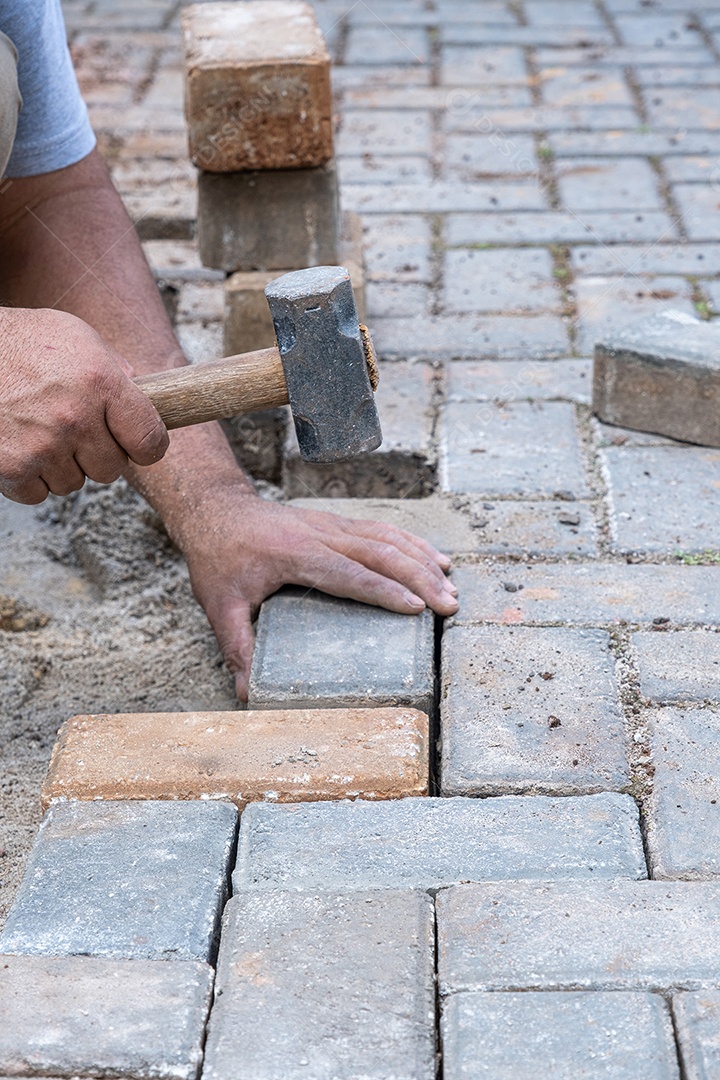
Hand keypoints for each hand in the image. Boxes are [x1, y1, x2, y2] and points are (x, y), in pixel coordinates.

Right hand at [0, 307, 168, 502]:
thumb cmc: (19, 341)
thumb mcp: (75, 336)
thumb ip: (113, 368)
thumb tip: (140, 396)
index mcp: (101, 382)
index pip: (150, 440)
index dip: (147, 447)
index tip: (137, 445)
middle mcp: (76, 417)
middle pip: (112, 469)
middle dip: (97, 454)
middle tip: (74, 431)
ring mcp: (44, 445)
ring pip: (74, 483)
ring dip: (61, 466)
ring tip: (40, 431)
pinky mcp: (13, 467)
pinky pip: (39, 494)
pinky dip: (30, 478)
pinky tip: (21, 447)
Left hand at [180, 488, 458, 700]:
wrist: (217, 510)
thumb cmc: (219, 557)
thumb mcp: (219, 603)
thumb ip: (235, 645)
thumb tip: (245, 691)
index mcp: (296, 554)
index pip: (348, 574)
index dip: (384, 591)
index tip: (416, 607)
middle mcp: (320, 535)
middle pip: (380, 553)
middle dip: (419, 578)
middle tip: (448, 606)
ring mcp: (332, 525)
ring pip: (387, 538)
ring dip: (423, 559)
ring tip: (451, 585)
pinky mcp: (338, 523)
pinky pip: (382, 530)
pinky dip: (413, 543)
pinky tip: (435, 558)